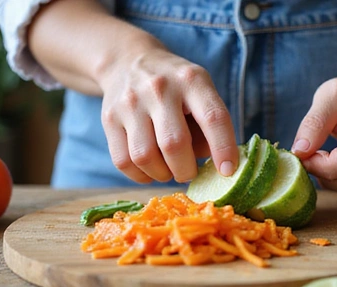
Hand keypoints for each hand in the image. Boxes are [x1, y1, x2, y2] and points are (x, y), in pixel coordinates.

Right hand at [98, 43, 238, 183]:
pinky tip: (150, 169)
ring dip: (162, 174)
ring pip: (145, 157)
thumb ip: (211, 128)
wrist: (128, 60)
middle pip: (174, 144)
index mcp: (192, 80)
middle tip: (189, 172)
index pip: (213, 118)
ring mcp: (130, 102)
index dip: (223, 148)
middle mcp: (159, 88)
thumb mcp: (201, 93)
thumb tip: (218, 168)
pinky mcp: (109, 118)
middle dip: (186, 170)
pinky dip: (140, 175)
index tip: (228, 172)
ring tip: (169, 170)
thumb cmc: (176, 87)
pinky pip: (123, 161)